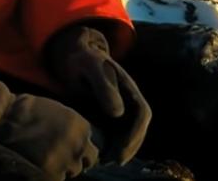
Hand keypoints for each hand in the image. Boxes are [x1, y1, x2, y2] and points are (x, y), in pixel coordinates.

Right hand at [0, 76, 99, 179]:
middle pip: (85, 162)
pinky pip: (57, 179)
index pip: (92, 148)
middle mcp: (78, 146)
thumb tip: (81, 143)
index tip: (67, 147)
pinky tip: (37, 163)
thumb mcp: (58, 111)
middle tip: (55, 154)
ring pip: (71, 172)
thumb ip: (74, 129)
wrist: (2, 119)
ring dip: (61, 168)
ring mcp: (65, 162)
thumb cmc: (27, 111)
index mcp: (82, 128)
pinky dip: (48, 174)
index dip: (78, 148)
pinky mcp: (50, 175)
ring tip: (43, 157)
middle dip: (73, 160)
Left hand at [46, 25, 151, 164]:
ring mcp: (122, 106)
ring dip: (122, 149)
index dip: (135, 133)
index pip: (142, 113)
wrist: (76, 56)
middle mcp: (129, 98)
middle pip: (139, 127)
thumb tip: (118, 113)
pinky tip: (101, 154)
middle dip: (129, 146)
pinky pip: (119, 132)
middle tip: (113, 161)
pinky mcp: (112, 113)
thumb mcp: (89, 67)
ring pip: (130, 132)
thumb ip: (103, 86)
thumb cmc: (82, 59)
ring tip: (106, 161)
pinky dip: (113, 145)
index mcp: (128, 86)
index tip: (121, 149)